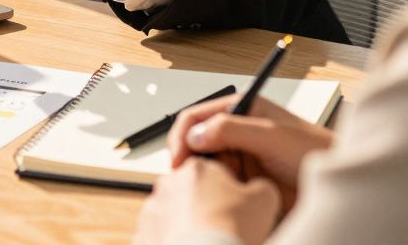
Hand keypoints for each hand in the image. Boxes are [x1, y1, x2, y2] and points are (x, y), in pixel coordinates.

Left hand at [135, 157, 279, 244]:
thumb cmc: (231, 228)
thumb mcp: (264, 200)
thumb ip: (260, 187)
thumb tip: (258, 189)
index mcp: (196, 169)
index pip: (212, 172)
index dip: (227, 192)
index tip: (235, 210)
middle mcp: (168, 184)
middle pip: (190, 192)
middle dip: (204, 207)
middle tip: (222, 227)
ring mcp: (152, 209)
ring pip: (173, 214)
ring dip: (187, 225)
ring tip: (207, 241)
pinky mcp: (143, 233)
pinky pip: (160, 235)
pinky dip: (174, 241)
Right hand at [167, 95, 334, 212]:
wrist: (336, 185)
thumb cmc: (315, 152)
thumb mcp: (273, 136)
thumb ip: (233, 129)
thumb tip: (195, 134)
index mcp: (242, 107)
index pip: (197, 115)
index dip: (182, 135)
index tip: (178, 158)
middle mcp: (237, 128)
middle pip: (195, 138)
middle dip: (187, 156)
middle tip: (184, 176)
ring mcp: (239, 152)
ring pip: (204, 161)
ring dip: (200, 173)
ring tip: (206, 185)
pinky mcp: (243, 175)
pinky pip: (217, 179)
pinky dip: (213, 186)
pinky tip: (220, 192)